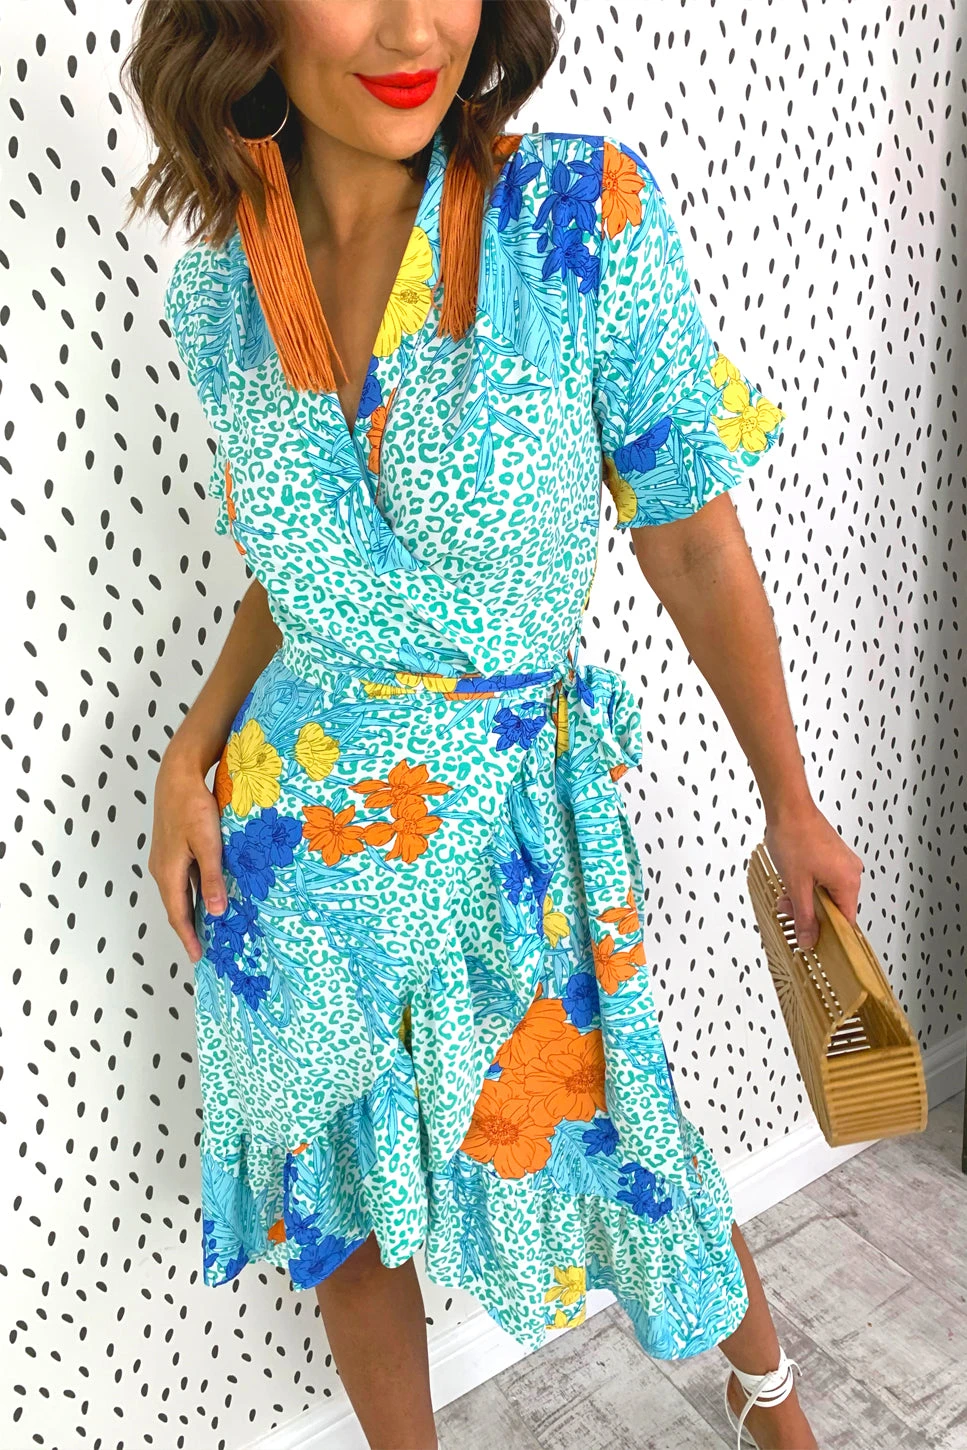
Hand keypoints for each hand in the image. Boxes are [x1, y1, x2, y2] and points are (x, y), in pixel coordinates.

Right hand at [148, 747, 226, 961]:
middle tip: (206, 948)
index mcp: (168, 873)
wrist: (177, 777)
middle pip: (177, 907)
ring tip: (209, 927)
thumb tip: (217, 912)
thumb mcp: (207, 844)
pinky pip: (183, 878)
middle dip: (190, 929)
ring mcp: (166, 859)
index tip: (198, 958)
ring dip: (192, 911)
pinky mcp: (172, 849)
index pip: (177, 915)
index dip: (188, 937)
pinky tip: (209, 893)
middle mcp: (162, 870)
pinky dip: (194, 892)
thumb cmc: (192, 807)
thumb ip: (212, 877)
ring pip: (180, 892)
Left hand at [763, 804, 863, 950]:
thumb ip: (804, 917)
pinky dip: (808, 885)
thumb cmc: (794, 837)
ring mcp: (842, 862)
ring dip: (805, 898)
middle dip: (810, 913)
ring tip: (786, 893)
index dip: (829, 935)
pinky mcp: (832, 855)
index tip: (814, 942)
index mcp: (849, 881)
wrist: (788, 807)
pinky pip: (824, 880)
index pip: (847, 921)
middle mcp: (851, 872)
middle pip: (835, 908)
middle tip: (789, 910)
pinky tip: (792, 882)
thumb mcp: (796, 885)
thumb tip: (809, 940)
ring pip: (826, 894)